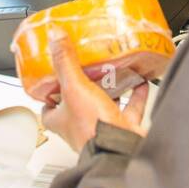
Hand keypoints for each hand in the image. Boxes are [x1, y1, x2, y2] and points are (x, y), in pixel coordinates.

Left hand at [40, 28, 149, 152]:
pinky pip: (130, 109)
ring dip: (110, 90)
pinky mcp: (123, 129)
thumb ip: (65, 62)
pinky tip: (141, 82)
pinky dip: (136, 96)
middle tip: (89, 68)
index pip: (47, 107)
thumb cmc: (92, 129)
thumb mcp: (74, 87)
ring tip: (114, 71)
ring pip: (104, 105)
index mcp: (62, 119)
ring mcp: (103, 128)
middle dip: (83, 88)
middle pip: (78, 104)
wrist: (120, 150)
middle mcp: (81, 125)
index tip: (52, 77)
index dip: (48, 94)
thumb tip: (55, 37)